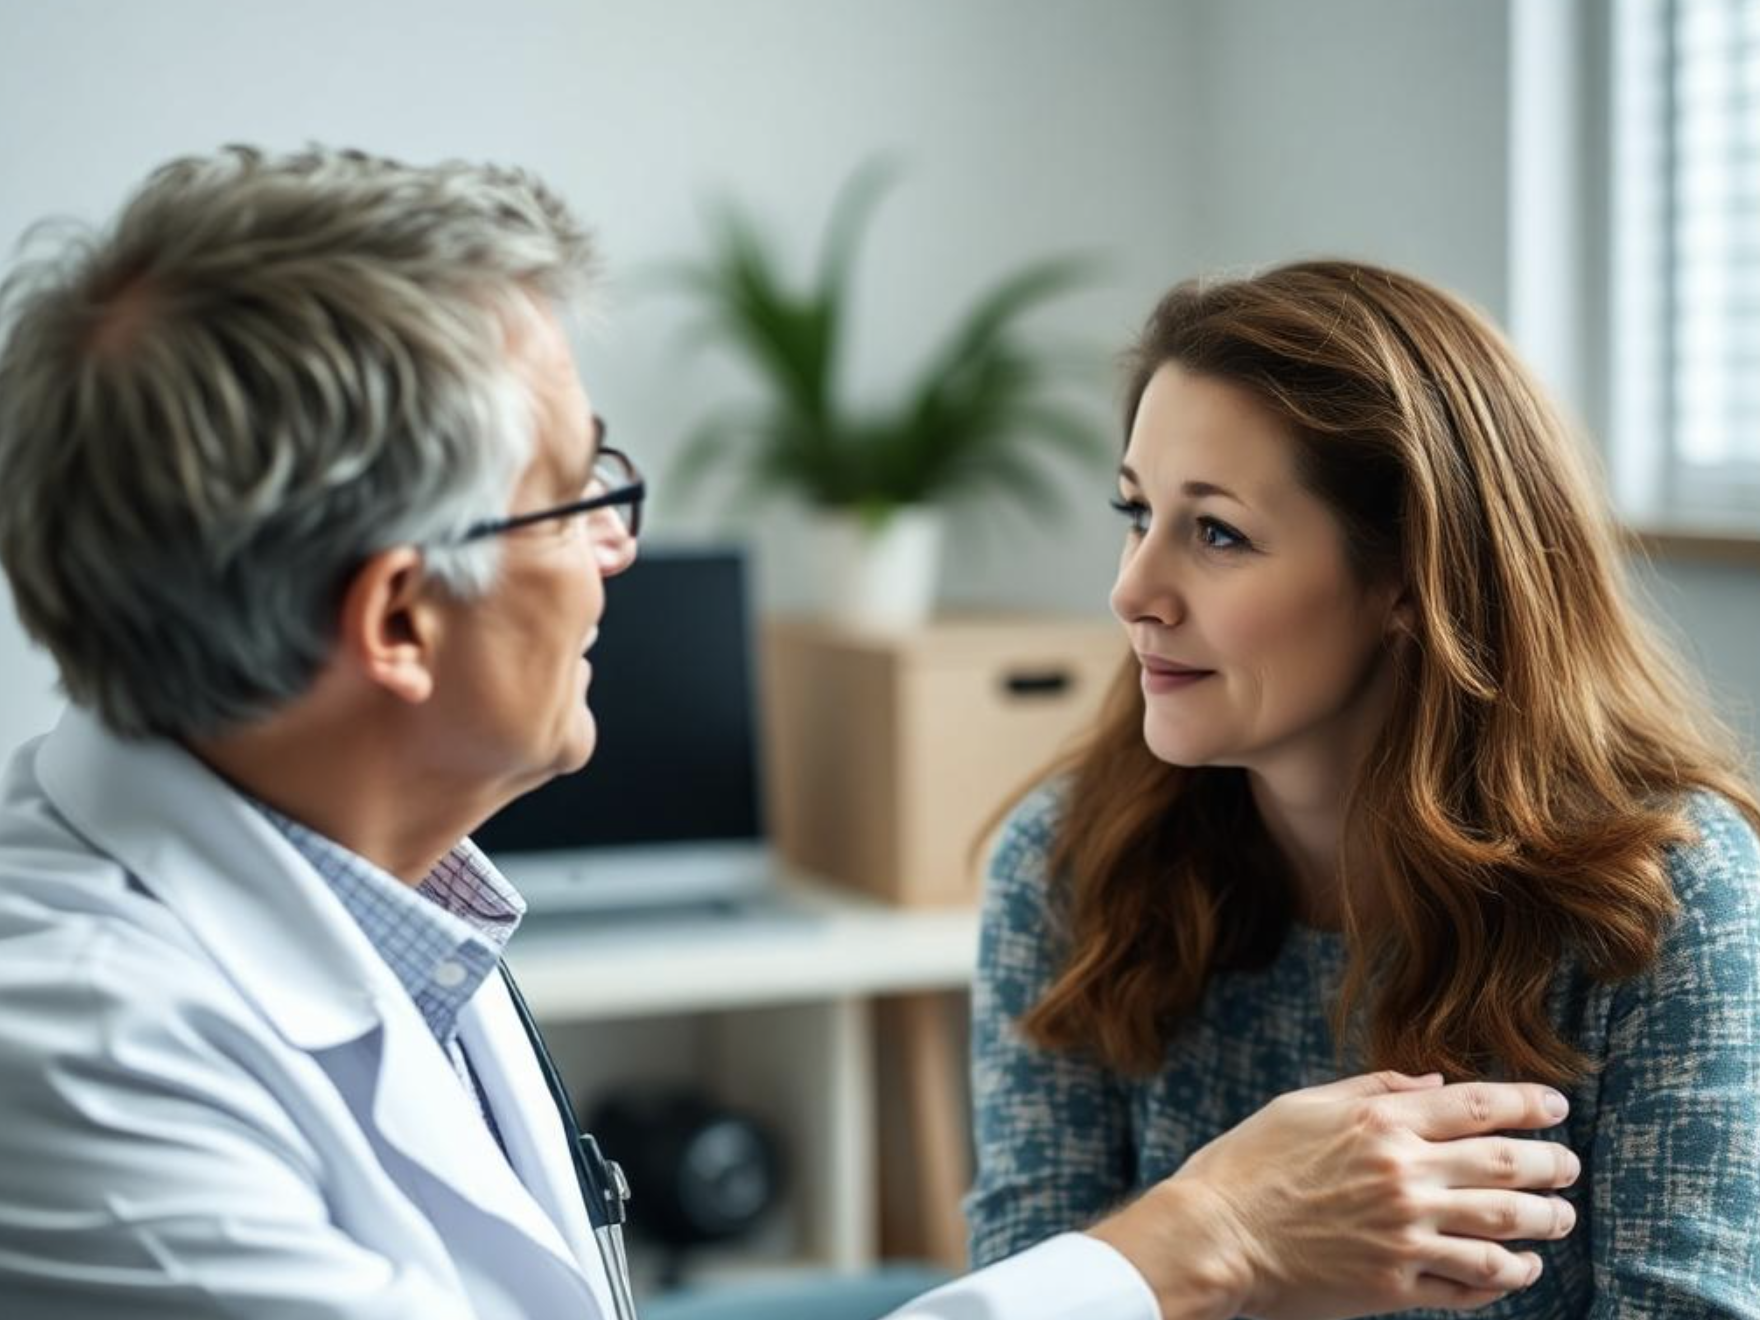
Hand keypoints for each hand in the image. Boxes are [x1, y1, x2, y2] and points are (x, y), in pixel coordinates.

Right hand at [1088, 1071, 1578, 1319]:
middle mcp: (1404, 1176)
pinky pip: (1471, 1283)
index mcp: (1382, 1125)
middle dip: (1553, 1166)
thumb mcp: (1304, 1105)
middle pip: (1508, 1168)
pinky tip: (1520, 1268)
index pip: (1480, 1107)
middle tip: (1569, 1168)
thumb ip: (1374, 1090)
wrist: (1216, 1236)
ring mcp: (1405, 1234)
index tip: (1556, 1106)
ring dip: (1545, 1224)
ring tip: (1560, 1220)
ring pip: (1504, 1230)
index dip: (1530, 1104)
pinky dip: (1507, 1276)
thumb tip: (1436, 1083)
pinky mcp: (1396, 1284)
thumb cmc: (1250, 1163)